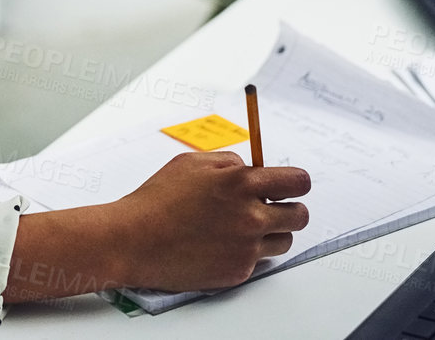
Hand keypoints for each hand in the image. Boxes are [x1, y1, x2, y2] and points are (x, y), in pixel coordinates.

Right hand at [113, 153, 310, 291]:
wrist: (134, 240)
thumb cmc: (158, 199)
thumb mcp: (192, 163)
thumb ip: (229, 163)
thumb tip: (252, 168)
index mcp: (241, 183)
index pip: (298, 182)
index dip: (296, 182)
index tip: (290, 185)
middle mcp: (250, 216)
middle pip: (300, 215)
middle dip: (289, 209)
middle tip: (271, 208)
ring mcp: (246, 248)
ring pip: (284, 241)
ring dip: (271, 233)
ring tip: (244, 228)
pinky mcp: (238, 272)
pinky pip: (259, 261)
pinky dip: (248, 253)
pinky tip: (224, 244)